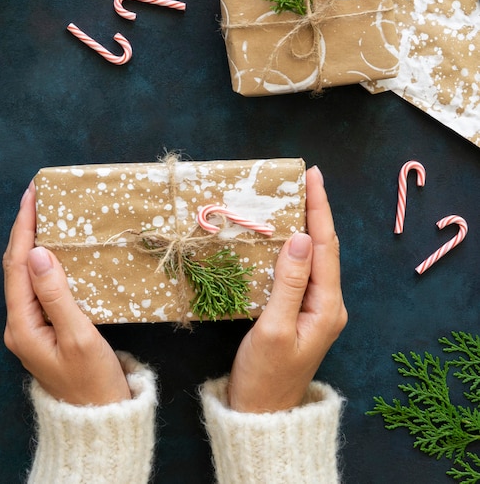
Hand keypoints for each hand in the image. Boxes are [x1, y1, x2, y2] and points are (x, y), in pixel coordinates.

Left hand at [3, 182, 130, 404]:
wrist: (96, 415)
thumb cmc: (92, 379)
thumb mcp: (78, 336)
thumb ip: (56, 294)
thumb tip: (39, 252)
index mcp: (22, 324)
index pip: (17, 265)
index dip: (23, 228)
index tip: (31, 197)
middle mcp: (17, 323)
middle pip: (15, 266)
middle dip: (23, 229)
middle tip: (35, 197)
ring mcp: (28, 326)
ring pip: (24, 275)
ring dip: (31, 243)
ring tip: (41, 214)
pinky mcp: (41, 327)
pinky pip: (36, 286)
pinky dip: (42, 261)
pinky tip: (52, 249)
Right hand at [227, 166, 346, 412]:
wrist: (261, 413)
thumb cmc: (264, 374)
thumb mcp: (273, 328)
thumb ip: (289, 283)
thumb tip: (302, 238)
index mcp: (327, 306)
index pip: (326, 246)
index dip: (319, 208)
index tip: (313, 176)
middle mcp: (328, 304)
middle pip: (325, 247)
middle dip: (316, 211)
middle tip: (303, 180)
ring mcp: (316, 309)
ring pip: (314, 258)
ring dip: (306, 226)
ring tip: (294, 199)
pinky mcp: (301, 312)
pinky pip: (301, 271)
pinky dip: (294, 247)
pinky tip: (283, 236)